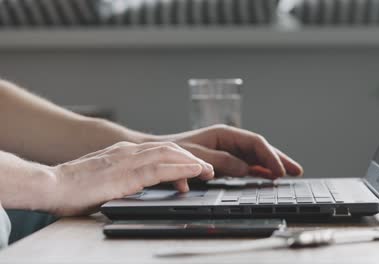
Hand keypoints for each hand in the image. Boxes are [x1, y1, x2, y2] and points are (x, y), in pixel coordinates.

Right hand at [48, 141, 213, 215]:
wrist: (50, 185)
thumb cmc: (72, 186)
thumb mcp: (104, 178)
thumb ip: (122, 178)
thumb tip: (138, 187)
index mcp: (123, 152)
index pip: (159, 150)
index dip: (179, 158)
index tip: (193, 168)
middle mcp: (128, 152)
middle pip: (168, 149)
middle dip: (191, 158)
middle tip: (208, 169)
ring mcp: (127, 160)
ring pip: (168, 155)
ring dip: (192, 162)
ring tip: (208, 171)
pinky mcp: (125, 174)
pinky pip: (160, 169)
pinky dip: (180, 168)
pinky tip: (194, 172)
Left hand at [156, 125, 302, 178]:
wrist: (159, 154)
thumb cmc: (174, 153)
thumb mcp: (197, 156)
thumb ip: (221, 161)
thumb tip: (246, 169)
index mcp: (224, 134)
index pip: (254, 143)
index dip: (270, 157)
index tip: (280, 171)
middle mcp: (229, 140)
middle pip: (260, 148)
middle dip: (279, 159)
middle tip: (297, 171)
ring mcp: (228, 150)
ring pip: (256, 157)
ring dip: (272, 165)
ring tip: (290, 174)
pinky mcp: (225, 160)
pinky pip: (247, 164)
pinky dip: (260, 170)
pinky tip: (269, 177)